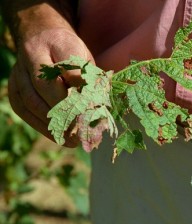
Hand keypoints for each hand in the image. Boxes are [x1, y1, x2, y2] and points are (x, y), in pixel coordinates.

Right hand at [8, 27, 93, 146]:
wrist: (41, 37)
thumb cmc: (71, 52)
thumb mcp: (86, 59)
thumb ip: (91, 79)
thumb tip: (99, 108)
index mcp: (57, 42)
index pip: (69, 67)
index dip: (81, 91)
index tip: (95, 110)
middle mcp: (32, 54)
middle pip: (45, 85)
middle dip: (65, 112)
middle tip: (83, 131)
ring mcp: (19, 71)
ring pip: (31, 100)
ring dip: (53, 124)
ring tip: (73, 140)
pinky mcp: (13, 86)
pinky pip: (23, 109)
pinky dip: (41, 125)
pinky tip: (58, 136)